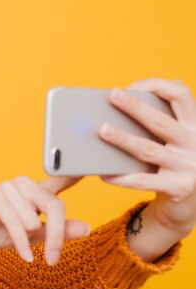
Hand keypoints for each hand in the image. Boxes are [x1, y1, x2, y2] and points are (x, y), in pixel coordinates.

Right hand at [0, 176, 87, 265]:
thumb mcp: (34, 235)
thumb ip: (57, 231)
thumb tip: (85, 228)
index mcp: (36, 190)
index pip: (62, 178)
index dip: (79, 172)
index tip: (95, 166)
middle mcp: (24, 184)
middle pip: (54, 205)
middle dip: (57, 235)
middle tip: (53, 258)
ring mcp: (8, 187)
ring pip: (33, 216)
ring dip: (31, 239)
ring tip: (28, 251)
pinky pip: (15, 221)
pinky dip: (20, 241)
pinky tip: (24, 255)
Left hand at [99, 78, 195, 241]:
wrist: (190, 203)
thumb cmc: (173, 163)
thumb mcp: (173, 141)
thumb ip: (157, 124)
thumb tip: (113, 112)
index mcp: (194, 125)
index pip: (181, 95)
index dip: (158, 86)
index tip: (133, 87)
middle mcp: (195, 143)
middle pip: (161, 121)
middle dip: (135, 107)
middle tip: (113, 96)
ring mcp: (189, 166)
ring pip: (148, 150)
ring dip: (123, 139)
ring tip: (102, 130)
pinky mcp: (179, 188)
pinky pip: (144, 181)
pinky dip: (122, 177)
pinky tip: (104, 173)